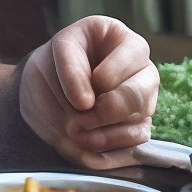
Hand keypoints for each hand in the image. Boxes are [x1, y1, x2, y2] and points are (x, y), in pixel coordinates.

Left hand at [19, 15, 157, 169]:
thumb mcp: (58, 50)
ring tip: (75, 131)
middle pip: (139, 94)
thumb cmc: (58, 62)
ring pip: (139, 120)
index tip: (79, 92)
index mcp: (127, 41)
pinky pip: (136, 142)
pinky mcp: (137, 127)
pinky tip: (86, 144)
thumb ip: (70, 68)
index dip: (104, 77)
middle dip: (105, 112)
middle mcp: (143, 71)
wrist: (48, 89)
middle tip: (77, 119)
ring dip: (104, 134)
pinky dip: (109, 149)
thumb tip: (86, 104)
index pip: (131, 56)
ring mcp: (143, 101)